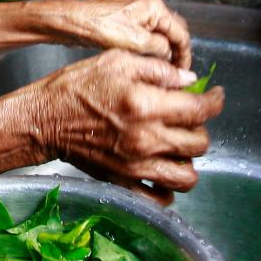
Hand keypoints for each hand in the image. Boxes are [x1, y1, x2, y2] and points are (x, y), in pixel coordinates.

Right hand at [23, 49, 223, 204]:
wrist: (45, 119)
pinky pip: (160, 199)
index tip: (215, 97)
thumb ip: (158, 70)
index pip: (200, 110)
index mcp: (146, 105)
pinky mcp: (124, 183)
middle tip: (189, 119)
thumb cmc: (77, 86)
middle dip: (201, 129)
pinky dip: (168, 189)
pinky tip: (163, 171)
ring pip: (187, 177)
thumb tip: (190, 81)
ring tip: (179, 147)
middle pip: (199, 144)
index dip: (215, 102)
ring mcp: (136, 165)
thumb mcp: (116, 61)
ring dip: (190, 162)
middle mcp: (146, 139)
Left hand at [45, 0, 191, 69]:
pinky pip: (147, 34)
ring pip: (160, 34)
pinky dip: (152, 47)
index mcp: (156, 8)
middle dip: (177, 52)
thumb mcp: (136, 42)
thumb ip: (159, 48)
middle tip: (175, 73)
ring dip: (164, 51)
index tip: (184, 73)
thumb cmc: (102, 27)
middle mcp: (150, 6)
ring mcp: (138, 11)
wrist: (74, 21)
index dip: (185, 55)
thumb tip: (170, 55)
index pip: (181, 34)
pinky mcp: (128, 19)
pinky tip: (148, 60)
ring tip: (163, 70)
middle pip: (173, 31)